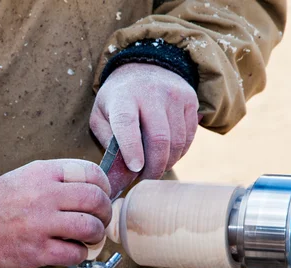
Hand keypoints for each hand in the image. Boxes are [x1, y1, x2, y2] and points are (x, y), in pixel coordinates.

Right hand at [0, 159, 111, 267]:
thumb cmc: (1, 200)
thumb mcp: (28, 175)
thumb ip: (59, 177)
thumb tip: (93, 187)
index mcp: (45, 173)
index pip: (91, 173)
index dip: (105, 186)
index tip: (103, 195)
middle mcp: (46, 195)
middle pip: (96, 200)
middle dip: (106, 212)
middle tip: (100, 219)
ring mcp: (42, 224)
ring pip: (91, 228)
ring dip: (97, 235)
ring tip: (89, 237)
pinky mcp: (38, 251)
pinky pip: (75, 253)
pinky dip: (80, 254)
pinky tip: (72, 251)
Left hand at [90, 63, 198, 180]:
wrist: (144, 66)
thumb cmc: (118, 99)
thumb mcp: (100, 114)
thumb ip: (107, 140)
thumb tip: (120, 171)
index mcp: (123, 97)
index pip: (127, 124)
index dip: (132, 148)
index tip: (134, 169)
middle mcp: (150, 93)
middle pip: (159, 138)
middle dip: (154, 167)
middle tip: (146, 179)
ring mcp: (174, 95)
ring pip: (177, 141)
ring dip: (167, 162)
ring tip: (156, 169)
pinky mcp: (190, 100)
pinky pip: (189, 136)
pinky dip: (180, 152)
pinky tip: (168, 155)